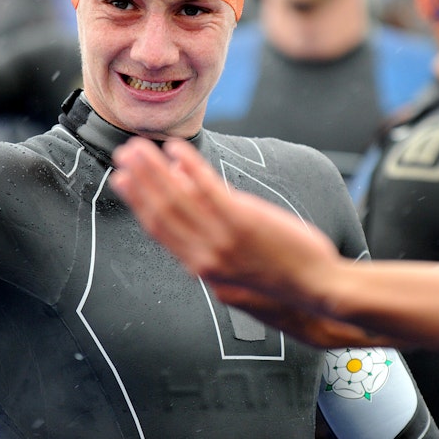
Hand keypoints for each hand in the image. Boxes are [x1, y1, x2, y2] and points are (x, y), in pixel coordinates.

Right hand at [110, 137, 341, 307]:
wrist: (316, 290)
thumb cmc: (283, 277)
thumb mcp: (238, 269)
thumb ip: (211, 240)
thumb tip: (192, 210)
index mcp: (201, 266)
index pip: (159, 229)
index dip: (137, 202)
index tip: (122, 181)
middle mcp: (204, 255)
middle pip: (161, 212)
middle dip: (138, 181)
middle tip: (123, 155)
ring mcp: (221, 238)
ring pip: (176, 199)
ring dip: (152, 170)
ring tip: (139, 147)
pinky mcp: (242, 222)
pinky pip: (207, 188)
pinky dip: (188, 166)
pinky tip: (176, 150)